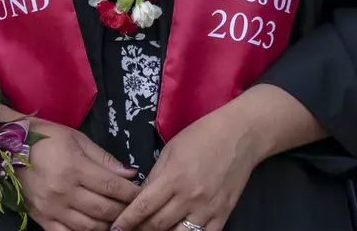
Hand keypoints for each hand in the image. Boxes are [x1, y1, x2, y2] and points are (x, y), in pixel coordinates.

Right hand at [20, 118, 140, 230]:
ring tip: (117, 219)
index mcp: (75, 168)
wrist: (8, 146)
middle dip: (124, 210)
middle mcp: (64, 192)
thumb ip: (104, 158)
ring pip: (89, 227)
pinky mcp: (42, 219)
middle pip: (104, 210)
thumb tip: (130, 173)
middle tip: (133, 208)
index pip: (112, 187)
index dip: (131, 193)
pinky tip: (94, 229)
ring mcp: (52, 209)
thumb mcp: (77, 139)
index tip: (141, 194)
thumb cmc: (46, 138)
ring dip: (107, 225)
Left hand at [112, 108, 256, 230]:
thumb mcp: (171, 150)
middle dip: (140, 229)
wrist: (241, 135)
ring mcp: (208, 209)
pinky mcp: (223, 214)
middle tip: (130, 229)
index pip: (143, 207)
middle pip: (157, 225)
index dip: (126, 221)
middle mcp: (190, 197)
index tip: (115, 228)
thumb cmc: (202, 136)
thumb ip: (155, 175)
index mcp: (174, 177)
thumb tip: (139, 197)